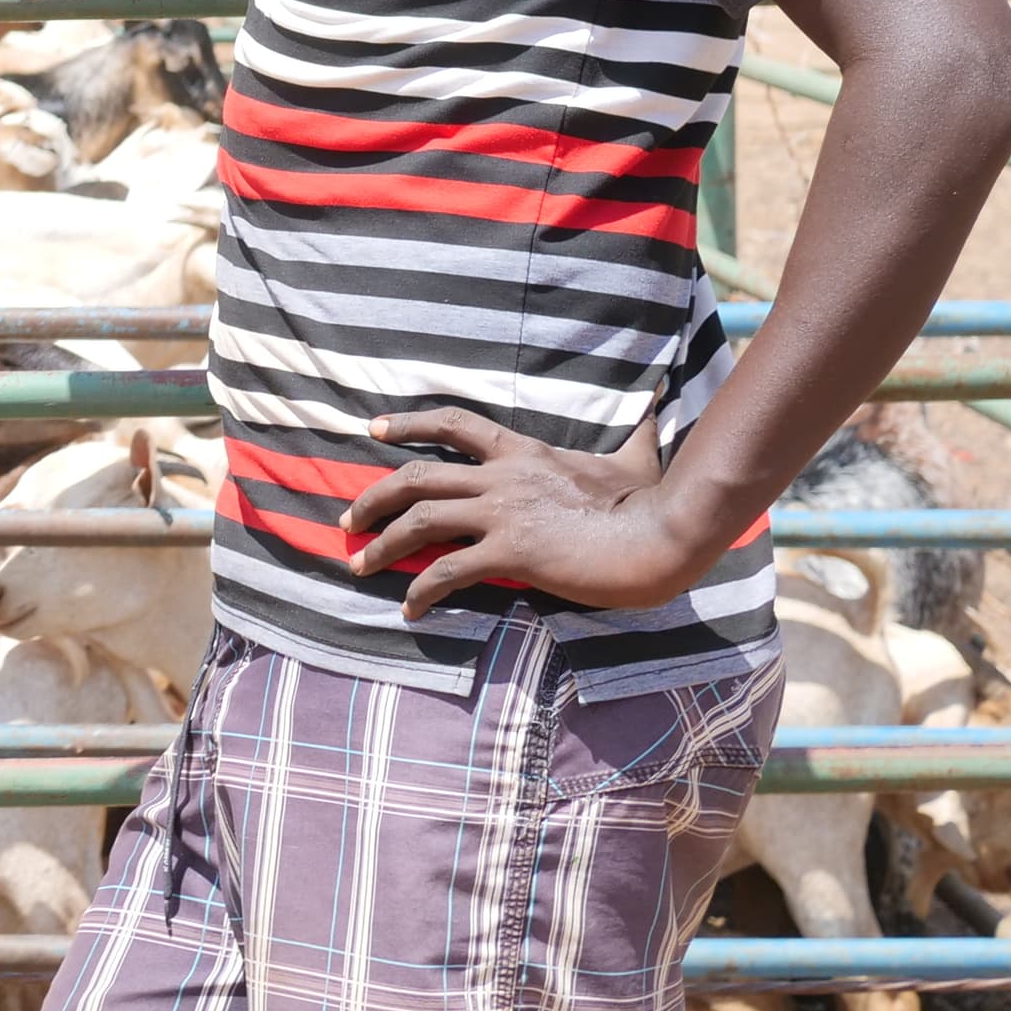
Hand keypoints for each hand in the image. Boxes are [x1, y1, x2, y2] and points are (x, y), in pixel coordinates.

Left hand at [339, 410, 714, 621]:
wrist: (661, 534)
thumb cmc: (651, 501)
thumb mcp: (636, 456)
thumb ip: (635, 432)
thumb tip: (659, 402)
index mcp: (523, 451)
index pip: (454, 424)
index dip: (409, 424)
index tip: (374, 430)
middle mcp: (503, 477)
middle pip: (418, 477)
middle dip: (375, 497)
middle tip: (349, 518)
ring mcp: (504, 514)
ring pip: (421, 521)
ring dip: (383, 544)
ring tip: (359, 564)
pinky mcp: (512, 553)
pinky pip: (449, 571)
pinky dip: (422, 590)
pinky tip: (410, 609)